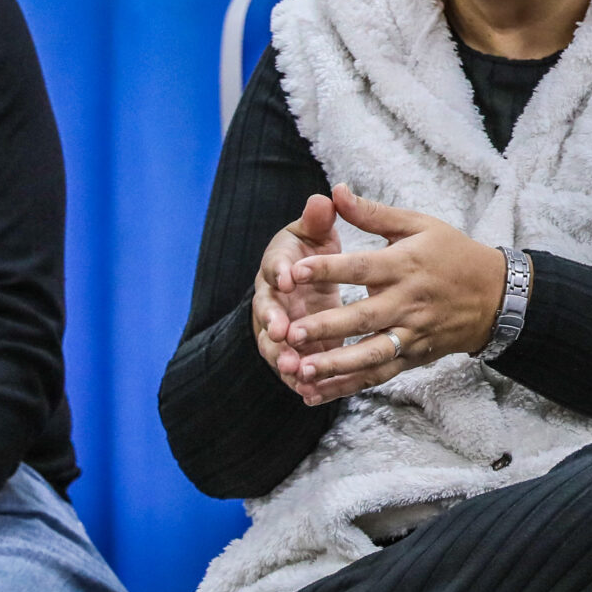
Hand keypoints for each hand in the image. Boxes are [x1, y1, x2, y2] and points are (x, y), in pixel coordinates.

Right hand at [256, 193, 345, 387]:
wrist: (306, 283)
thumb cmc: (311, 253)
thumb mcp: (314, 234)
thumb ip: (318, 220)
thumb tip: (325, 198)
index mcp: (278, 266)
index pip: (274, 267)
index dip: (279, 271)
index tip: (287, 277)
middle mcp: (272, 300)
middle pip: (266, 312)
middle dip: (272, 322)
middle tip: (281, 332)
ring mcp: (279, 329)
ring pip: (275, 346)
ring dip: (282, 357)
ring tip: (294, 369)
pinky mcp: (293, 352)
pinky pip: (293, 369)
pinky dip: (299, 381)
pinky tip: (310, 394)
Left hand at [276, 186, 508, 405]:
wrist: (496, 296)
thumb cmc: (453, 254)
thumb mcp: (418, 224)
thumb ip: (373, 213)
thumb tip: (336, 191)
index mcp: (405, 265)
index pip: (361, 267)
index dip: (328, 269)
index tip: (294, 271)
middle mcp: (407, 302)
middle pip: (363, 316)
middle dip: (326, 326)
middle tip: (290, 332)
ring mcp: (412, 333)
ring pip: (372, 353)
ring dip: (337, 365)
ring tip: (302, 370)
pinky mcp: (414, 356)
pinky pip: (380, 374)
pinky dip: (350, 385)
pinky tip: (318, 392)